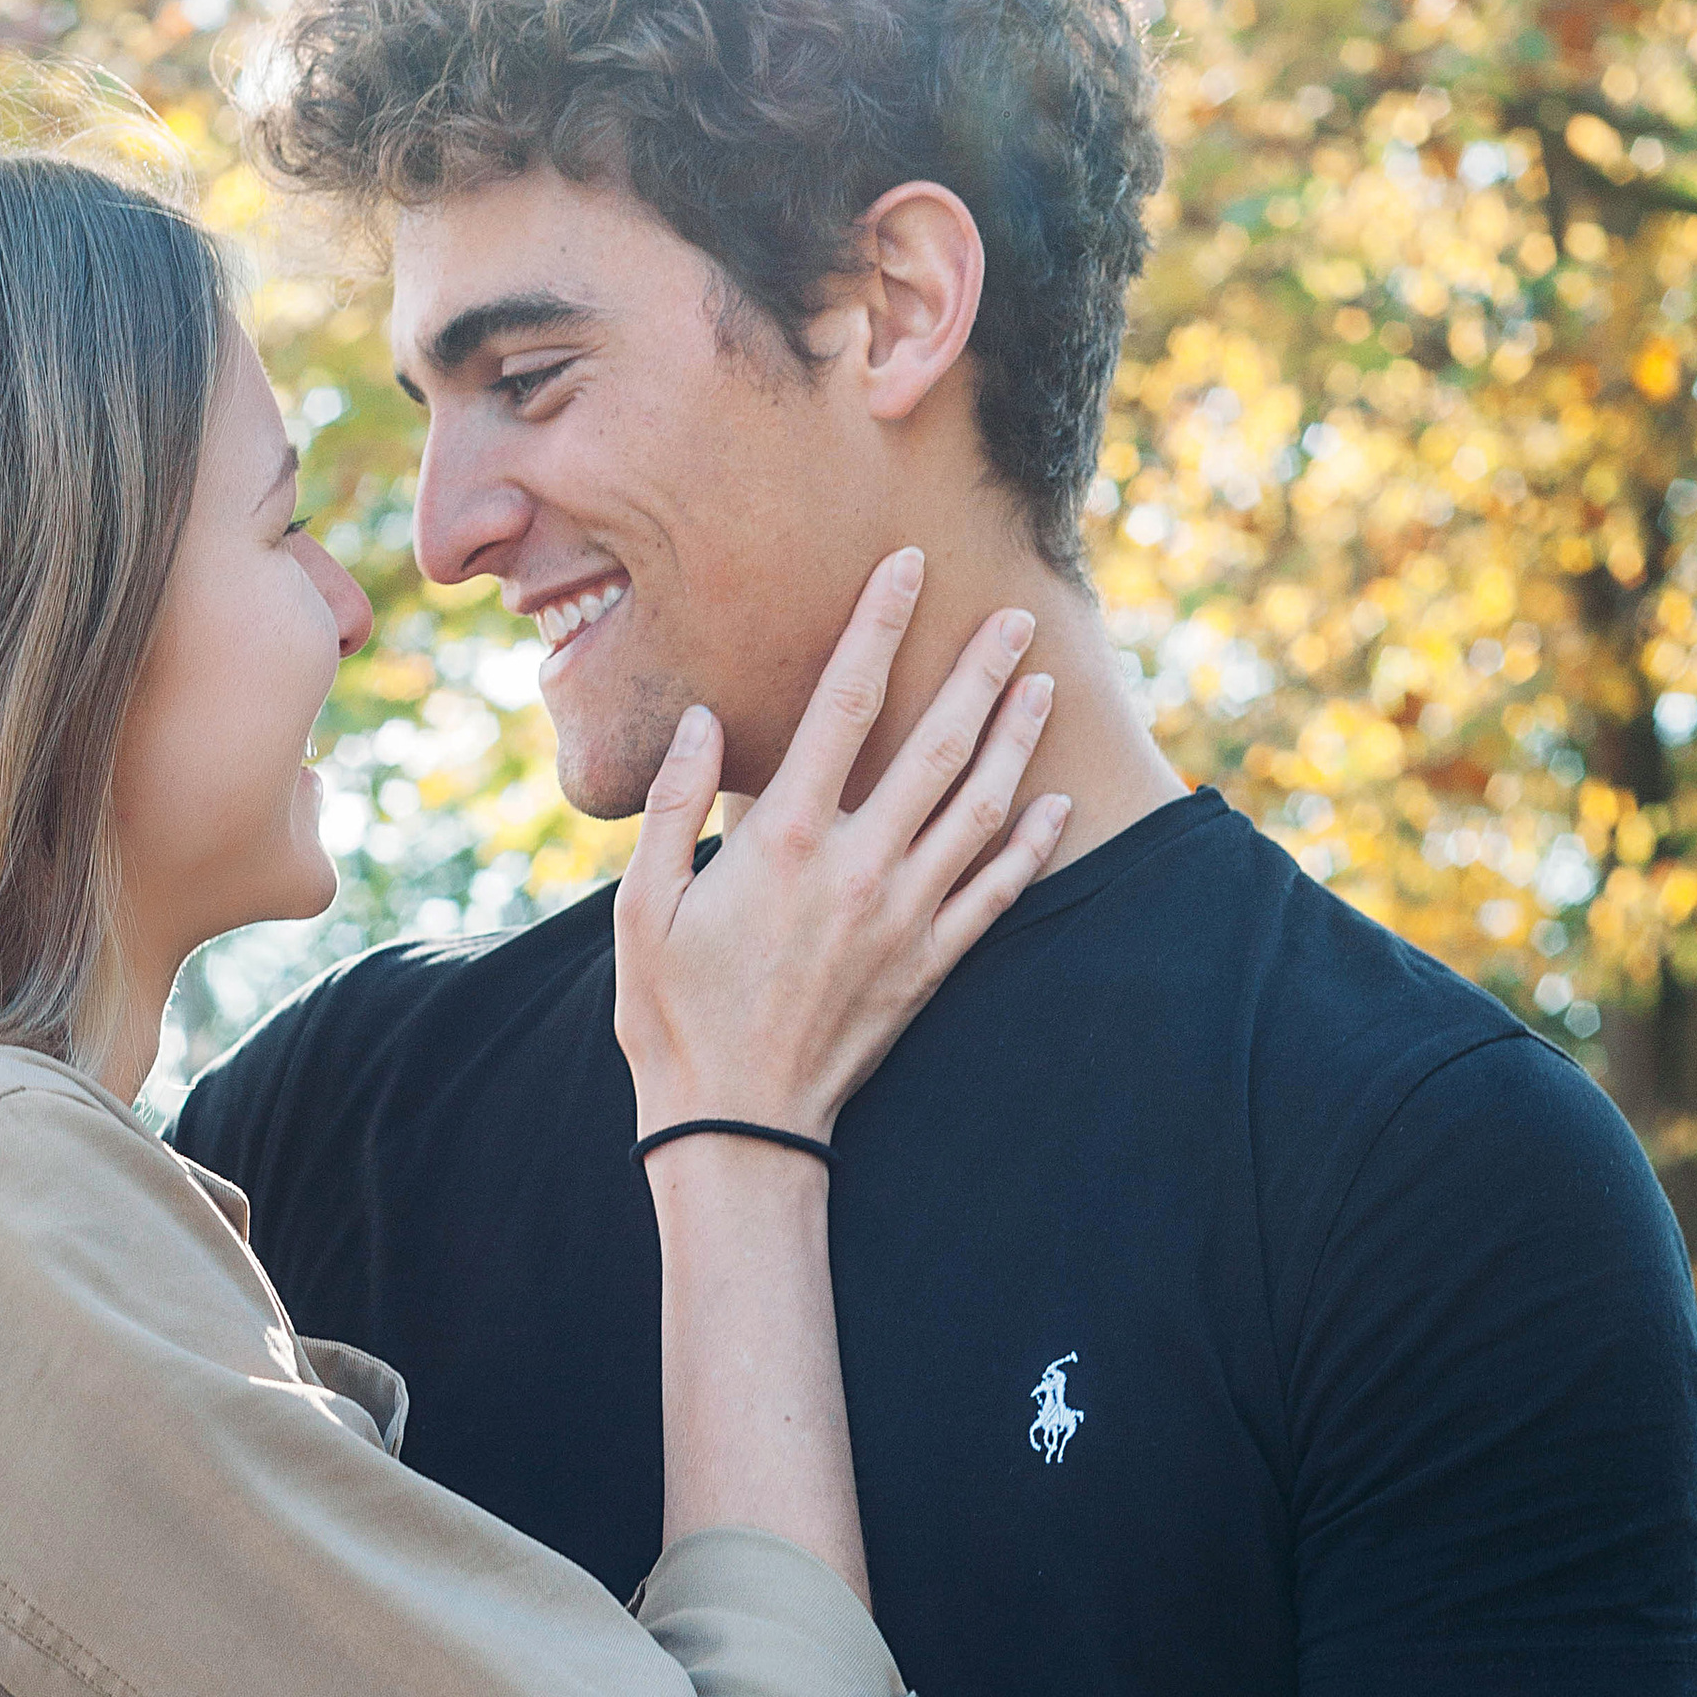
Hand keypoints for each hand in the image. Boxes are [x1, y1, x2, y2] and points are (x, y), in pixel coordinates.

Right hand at [613, 547, 1066, 1141]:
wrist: (736, 1126)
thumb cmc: (674, 1015)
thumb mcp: (642, 908)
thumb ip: (677, 806)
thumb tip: (706, 720)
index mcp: (782, 841)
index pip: (841, 707)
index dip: (878, 628)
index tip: (908, 570)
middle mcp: (857, 868)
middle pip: (936, 747)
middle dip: (979, 673)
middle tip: (1016, 617)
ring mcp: (903, 918)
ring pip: (980, 811)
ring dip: (1015, 744)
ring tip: (1042, 687)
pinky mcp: (928, 965)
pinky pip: (996, 894)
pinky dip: (1031, 847)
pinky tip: (1054, 806)